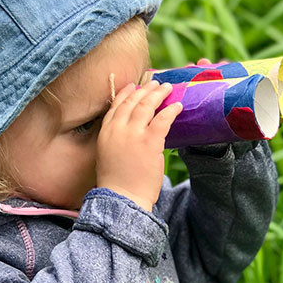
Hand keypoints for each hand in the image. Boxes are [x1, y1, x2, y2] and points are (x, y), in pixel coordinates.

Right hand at [95, 80, 182, 211]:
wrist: (122, 198)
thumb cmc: (116, 183)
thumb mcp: (107, 156)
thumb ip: (116, 140)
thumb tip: (130, 132)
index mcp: (105, 132)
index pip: (116, 106)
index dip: (126, 93)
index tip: (134, 85)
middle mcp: (117, 129)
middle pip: (132, 101)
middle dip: (145, 90)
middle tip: (155, 83)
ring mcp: (133, 134)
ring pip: (147, 105)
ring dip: (158, 94)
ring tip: (168, 88)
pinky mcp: (150, 142)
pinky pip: (163, 119)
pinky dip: (171, 110)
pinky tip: (178, 106)